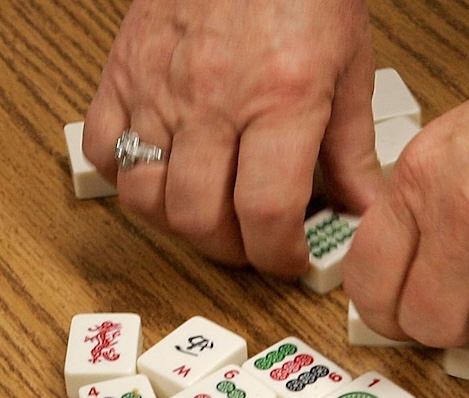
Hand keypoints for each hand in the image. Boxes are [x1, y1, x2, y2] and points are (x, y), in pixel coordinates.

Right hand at [83, 0, 380, 275]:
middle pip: (200, 218)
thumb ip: (353, 150)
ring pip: (146, 196)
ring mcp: (159, 87)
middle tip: (254, 243)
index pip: (266, 214)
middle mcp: (214, 98)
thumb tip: (363, 213)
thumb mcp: (350, 67)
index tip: (291, 260)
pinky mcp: (122, 72)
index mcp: (281, 99)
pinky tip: (163, 171)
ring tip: (211, 214)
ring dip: (178, 223)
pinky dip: (127, 176)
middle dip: (231, 250)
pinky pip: (104, 151)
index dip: (279, 257)